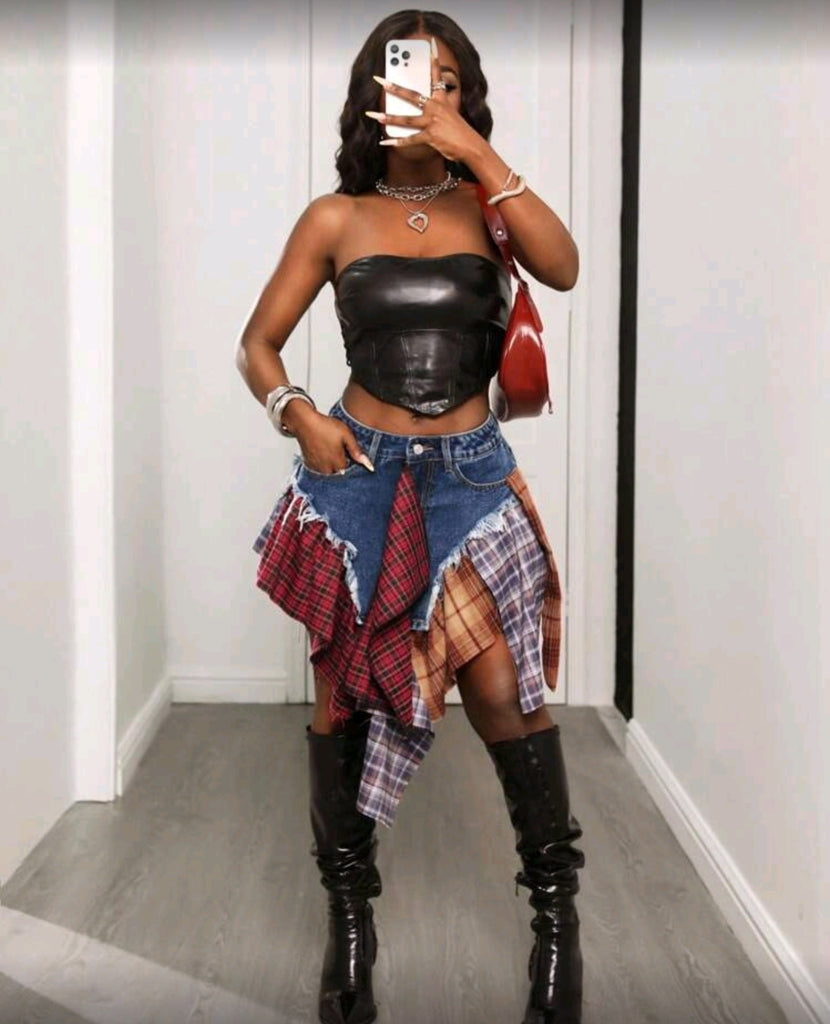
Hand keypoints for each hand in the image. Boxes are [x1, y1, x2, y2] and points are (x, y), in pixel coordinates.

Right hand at [295, 412, 373, 473]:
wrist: (304, 422)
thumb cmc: (325, 426)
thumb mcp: (346, 435)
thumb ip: (356, 451)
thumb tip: (369, 465)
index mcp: (337, 463)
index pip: (349, 470)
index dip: (350, 461)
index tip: (348, 452)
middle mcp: (326, 468)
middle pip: (338, 472)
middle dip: (340, 464)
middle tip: (338, 449)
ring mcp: (316, 467)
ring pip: (328, 472)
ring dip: (331, 465)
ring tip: (330, 449)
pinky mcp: (309, 464)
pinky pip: (319, 469)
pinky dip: (322, 464)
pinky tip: (322, 452)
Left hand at [365, 37, 480, 161]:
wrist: (471, 146)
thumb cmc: (461, 132)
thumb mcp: (451, 115)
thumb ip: (436, 110)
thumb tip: (419, 114)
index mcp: (442, 100)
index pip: (437, 76)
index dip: (434, 60)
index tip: (431, 44)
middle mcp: (435, 108)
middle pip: (412, 95)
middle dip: (394, 88)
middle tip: (380, 80)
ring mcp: (432, 122)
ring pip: (406, 119)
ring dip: (388, 117)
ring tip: (374, 115)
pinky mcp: (430, 136)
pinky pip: (410, 139)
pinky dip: (397, 142)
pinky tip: (385, 142)